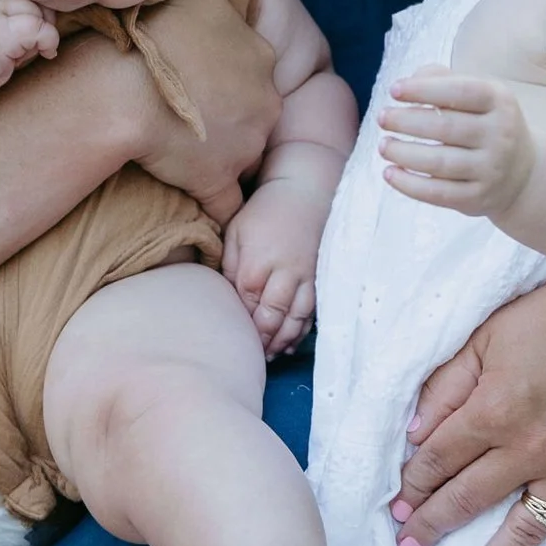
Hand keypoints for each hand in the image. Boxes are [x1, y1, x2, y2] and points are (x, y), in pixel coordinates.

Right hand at [125, 0, 282, 222]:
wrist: (119, 91)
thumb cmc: (153, 29)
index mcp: (258, 57)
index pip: (250, 67)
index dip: (224, 69)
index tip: (195, 71)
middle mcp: (262, 102)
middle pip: (251, 110)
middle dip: (228, 111)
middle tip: (187, 105)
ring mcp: (242, 145)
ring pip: (240, 150)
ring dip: (220, 151)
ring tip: (183, 145)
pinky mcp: (216, 180)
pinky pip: (228, 203)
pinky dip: (222, 207)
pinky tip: (211, 215)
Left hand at [223, 181, 325, 355]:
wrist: (306, 191)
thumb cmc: (265, 212)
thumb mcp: (236, 232)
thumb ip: (229, 265)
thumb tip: (225, 295)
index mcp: (256, 264)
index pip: (245, 305)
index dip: (240, 324)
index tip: (231, 337)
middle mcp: (283, 275)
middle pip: (271, 318)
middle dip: (262, 340)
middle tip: (252, 354)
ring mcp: (306, 278)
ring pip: (295, 319)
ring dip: (282, 340)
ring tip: (271, 354)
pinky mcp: (320, 278)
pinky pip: (312, 312)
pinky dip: (302, 330)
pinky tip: (292, 343)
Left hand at [377, 68, 535, 219]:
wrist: (522, 174)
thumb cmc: (488, 124)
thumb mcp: (479, 94)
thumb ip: (444, 80)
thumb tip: (411, 81)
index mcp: (500, 102)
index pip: (460, 92)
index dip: (424, 90)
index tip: (394, 90)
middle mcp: (500, 135)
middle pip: (445, 128)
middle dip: (406, 122)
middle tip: (382, 118)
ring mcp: (491, 170)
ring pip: (438, 162)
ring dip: (403, 153)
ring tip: (383, 145)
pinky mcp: (478, 198)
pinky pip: (437, 193)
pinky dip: (409, 184)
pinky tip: (390, 173)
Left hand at [388, 268, 545, 545]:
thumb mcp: (485, 337)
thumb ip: (446, 386)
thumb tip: (414, 434)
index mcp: (494, 411)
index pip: (438, 459)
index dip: (411, 484)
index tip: (395, 505)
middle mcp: (531, 447)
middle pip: (469, 498)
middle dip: (432, 526)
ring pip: (528, 527)